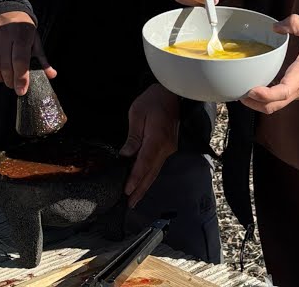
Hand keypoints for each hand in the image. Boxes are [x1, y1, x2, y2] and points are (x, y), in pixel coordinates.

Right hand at [0, 11, 55, 95]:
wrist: (1, 10)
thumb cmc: (20, 29)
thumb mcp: (34, 40)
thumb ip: (41, 58)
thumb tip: (51, 75)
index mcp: (20, 34)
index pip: (20, 61)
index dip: (21, 79)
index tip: (21, 91)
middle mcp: (2, 35)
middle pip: (4, 67)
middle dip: (9, 81)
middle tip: (12, 83)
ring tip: (2, 79)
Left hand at [119, 83, 180, 207]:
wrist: (172, 94)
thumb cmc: (153, 100)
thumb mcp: (137, 114)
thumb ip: (133, 137)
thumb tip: (126, 156)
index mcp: (157, 139)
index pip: (145, 163)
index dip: (135, 178)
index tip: (127, 191)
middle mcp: (166, 147)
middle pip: (151, 172)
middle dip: (140, 189)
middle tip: (130, 204)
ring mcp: (169, 149)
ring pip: (155, 171)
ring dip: (144, 185)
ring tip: (134, 199)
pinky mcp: (168, 148)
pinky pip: (157, 165)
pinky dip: (149, 176)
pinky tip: (142, 182)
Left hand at [241, 15, 298, 114]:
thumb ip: (294, 23)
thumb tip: (275, 27)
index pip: (283, 91)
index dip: (265, 94)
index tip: (251, 90)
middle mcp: (298, 88)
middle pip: (273, 107)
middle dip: (253, 103)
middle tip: (238, 92)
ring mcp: (297, 93)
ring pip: (275, 107)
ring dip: (257, 103)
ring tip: (242, 90)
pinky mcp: (296, 93)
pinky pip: (279, 101)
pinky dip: (265, 98)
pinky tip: (256, 86)